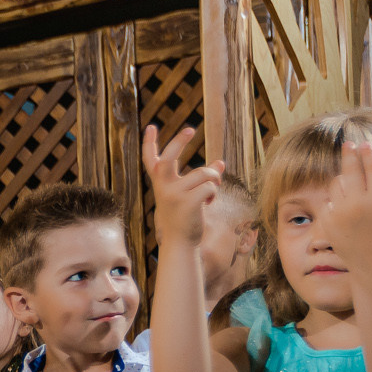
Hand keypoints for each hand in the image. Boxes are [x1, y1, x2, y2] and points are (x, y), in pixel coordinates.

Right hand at [143, 124, 224, 249]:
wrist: (180, 244)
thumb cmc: (185, 219)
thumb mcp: (190, 196)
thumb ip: (202, 178)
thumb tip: (221, 163)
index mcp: (161, 184)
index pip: (151, 160)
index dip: (150, 143)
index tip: (151, 127)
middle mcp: (163, 187)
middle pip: (170, 157)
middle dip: (179, 141)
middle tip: (189, 130)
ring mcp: (174, 194)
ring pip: (204, 173)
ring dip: (214, 180)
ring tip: (210, 194)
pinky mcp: (187, 202)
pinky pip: (210, 186)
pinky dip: (214, 194)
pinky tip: (208, 204)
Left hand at [319, 141, 371, 277]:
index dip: (368, 154)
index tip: (364, 144)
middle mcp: (360, 203)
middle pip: (352, 170)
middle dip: (349, 154)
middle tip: (348, 144)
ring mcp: (342, 212)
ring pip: (337, 184)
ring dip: (344, 180)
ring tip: (352, 186)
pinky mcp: (328, 222)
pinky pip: (330, 201)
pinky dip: (337, 201)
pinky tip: (346, 210)